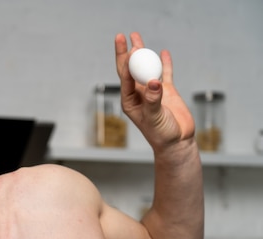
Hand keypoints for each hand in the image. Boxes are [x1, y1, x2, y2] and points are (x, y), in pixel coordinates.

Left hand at [114, 32, 194, 148]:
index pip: (125, 77)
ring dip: (142, 53)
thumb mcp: (154, 117)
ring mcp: (152, 91)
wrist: (177, 142)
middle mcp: (138, 94)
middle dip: (126, 52)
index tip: (128, 49)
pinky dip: (164, 63)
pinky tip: (163, 52)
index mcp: (129, 100)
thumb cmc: (161, 134)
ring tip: (137, 38)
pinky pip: (165, 73)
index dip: (125, 62)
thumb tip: (153, 81)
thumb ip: (153, 100)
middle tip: (122, 36)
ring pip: (145, 68)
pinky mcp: (166, 92)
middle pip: (130, 69)